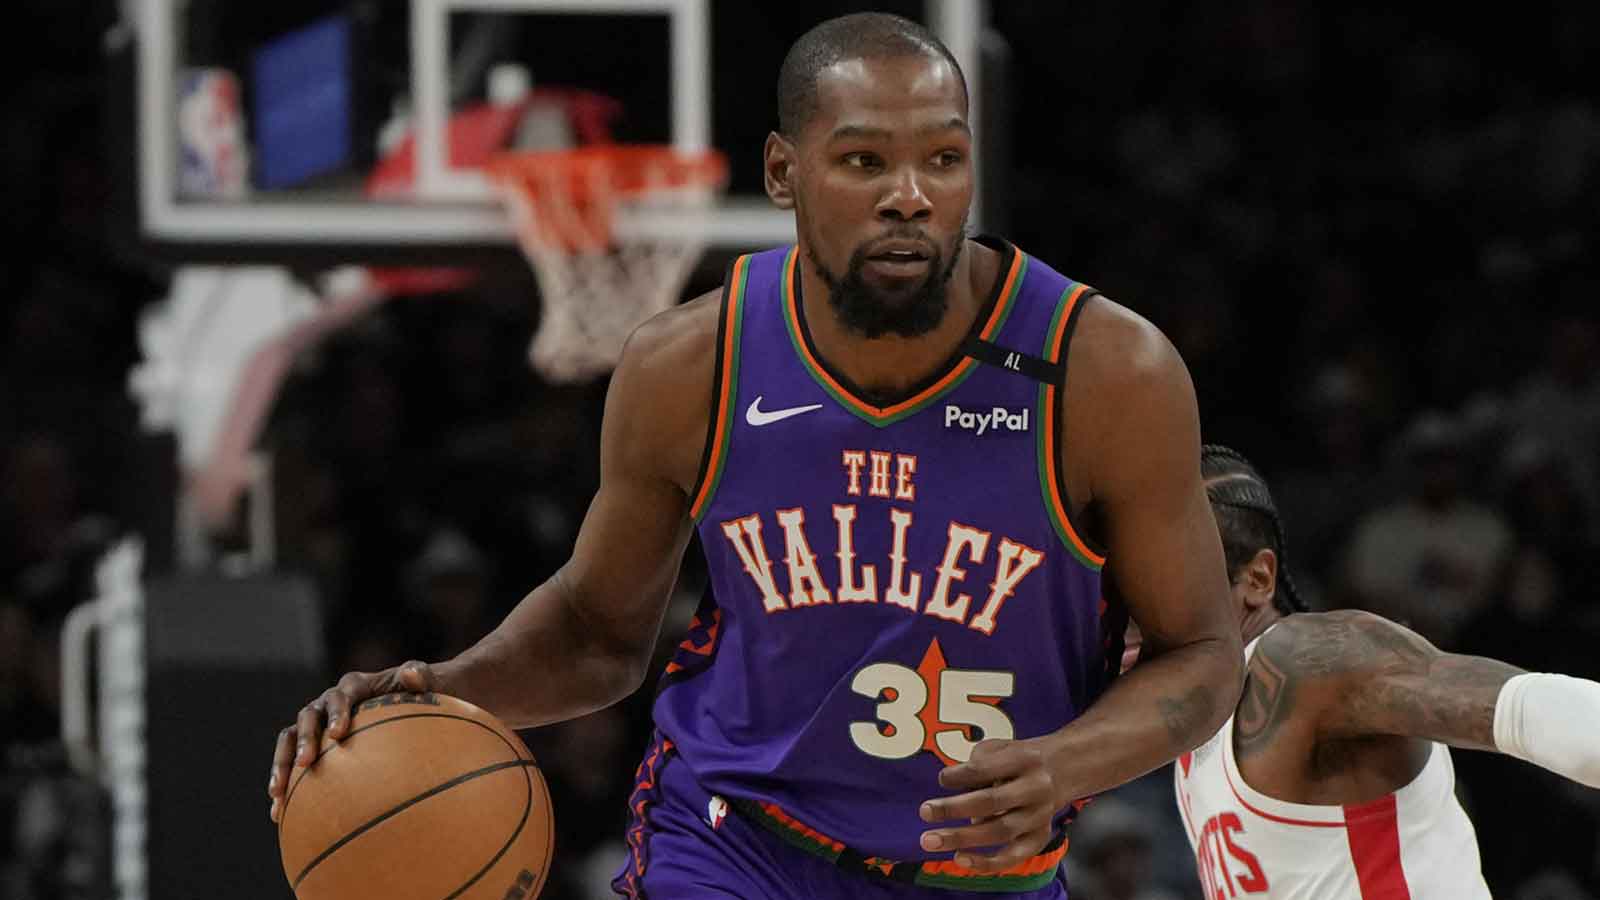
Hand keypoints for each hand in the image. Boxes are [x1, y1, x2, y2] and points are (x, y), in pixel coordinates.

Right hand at [267, 660, 434, 822]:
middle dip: (305, 739)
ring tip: (277, 793)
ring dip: (282, 763)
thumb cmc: (425, 693)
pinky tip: (280, 814)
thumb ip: (422, 675)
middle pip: (307, 716)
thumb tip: (411, 673)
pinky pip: (292, 764)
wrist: (419, 705)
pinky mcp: (313, 745)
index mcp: (354, 686)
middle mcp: (329, 702)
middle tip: (306, 763)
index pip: (340, 696)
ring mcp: (318, 723)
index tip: (338, 735)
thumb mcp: (430, 681)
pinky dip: (285, 785)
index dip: (336, 713)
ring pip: (290, 739)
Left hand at [918, 738, 1064, 871]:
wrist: (1063, 769)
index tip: (941, 780)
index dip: (960, 776)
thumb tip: (952, 791)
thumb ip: (978, 764)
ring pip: (999, 831)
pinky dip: (987, 862)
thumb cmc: (1019, 758)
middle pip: (991, 802)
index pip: (986, 769)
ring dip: (962, 837)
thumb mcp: (1001, 747)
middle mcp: (1035, 788)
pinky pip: (1013, 856)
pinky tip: (960, 860)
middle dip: (953, 809)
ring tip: (929, 840)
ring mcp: (1039, 815)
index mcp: (1024, 759)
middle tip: (923, 811)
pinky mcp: (1040, 837)